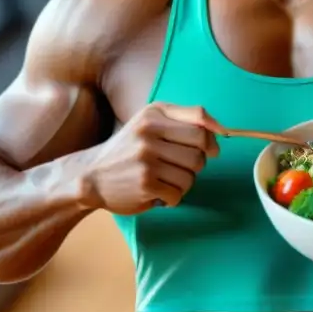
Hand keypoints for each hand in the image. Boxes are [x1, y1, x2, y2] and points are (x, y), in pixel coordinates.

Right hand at [84, 103, 219, 213]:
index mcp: (153, 114)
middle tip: (182, 167)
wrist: (91, 176)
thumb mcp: (149, 121)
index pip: (199, 118)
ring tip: (167, 180)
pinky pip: (179, 193)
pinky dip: (173, 197)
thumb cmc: (129, 149)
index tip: (212, 149)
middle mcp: (149, 133)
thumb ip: (183, 119)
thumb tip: (221, 130)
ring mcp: (146, 158)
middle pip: (200, 150)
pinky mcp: (144, 183)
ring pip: (192, 175)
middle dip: (198, 163)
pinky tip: (158, 192)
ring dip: (184, 183)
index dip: (213, 135)